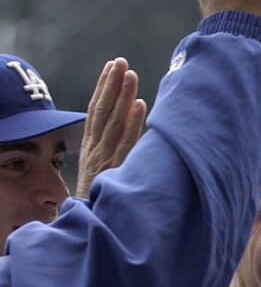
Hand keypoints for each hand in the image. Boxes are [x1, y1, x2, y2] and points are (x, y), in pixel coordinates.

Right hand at [75, 58, 145, 198]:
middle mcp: (96, 149)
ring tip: (130, 74)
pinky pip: (126, 142)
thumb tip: (135, 130)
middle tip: (120, 61)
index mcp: (91, 148)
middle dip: (111, 84)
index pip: (96, 110)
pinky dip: (133, 122)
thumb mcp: (106, 172)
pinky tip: (141, 104)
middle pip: (103, 110)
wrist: (93, 225)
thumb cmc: (105, 200)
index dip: (103, 88)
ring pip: (114, 121)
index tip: (111, 67)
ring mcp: (105, 159)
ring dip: (122, 96)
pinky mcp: (117, 170)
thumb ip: (117, 153)